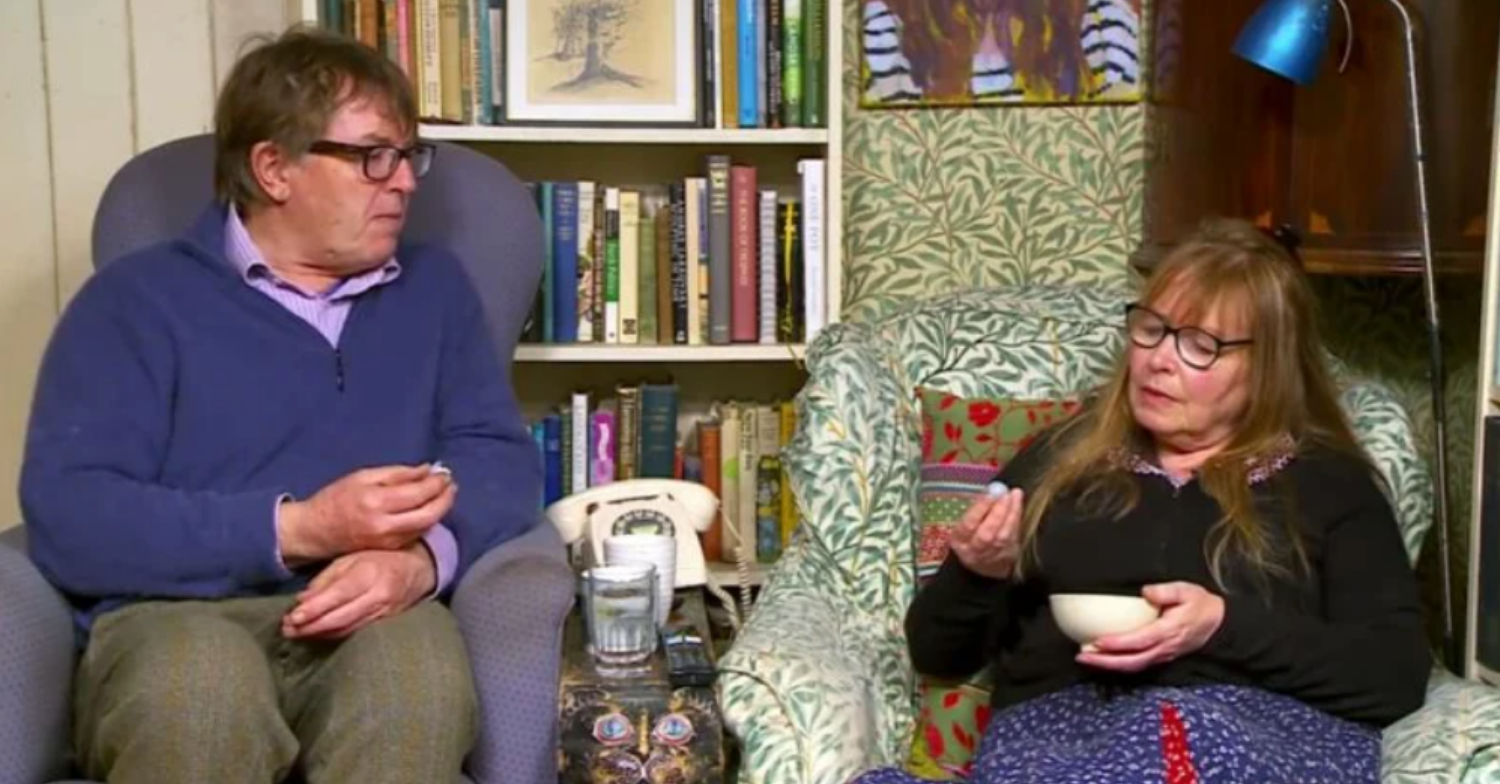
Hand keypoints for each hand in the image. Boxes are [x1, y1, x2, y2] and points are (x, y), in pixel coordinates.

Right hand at [278, 464, 455, 562]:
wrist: (315, 531)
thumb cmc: (337, 498)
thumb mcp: (363, 476)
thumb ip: (397, 474)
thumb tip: (427, 470)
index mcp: (377, 502)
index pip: (419, 493)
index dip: (437, 483)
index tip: (445, 473)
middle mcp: (386, 525)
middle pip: (430, 514)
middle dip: (446, 499)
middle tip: (451, 485)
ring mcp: (389, 541)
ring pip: (426, 525)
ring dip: (440, 508)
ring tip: (444, 492)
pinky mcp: (390, 549)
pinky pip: (417, 533)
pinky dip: (427, 519)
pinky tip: (429, 507)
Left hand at [281, 545, 436, 639]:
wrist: (420, 568)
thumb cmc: (382, 557)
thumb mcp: (354, 556)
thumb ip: (328, 577)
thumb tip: (302, 599)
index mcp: (369, 573)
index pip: (338, 595)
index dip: (314, 609)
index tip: (292, 617)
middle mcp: (378, 595)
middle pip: (340, 617)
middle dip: (311, 626)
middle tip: (287, 630)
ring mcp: (384, 611)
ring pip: (347, 628)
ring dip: (319, 633)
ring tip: (296, 634)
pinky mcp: (385, 622)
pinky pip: (356, 631)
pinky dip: (334, 634)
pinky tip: (318, 634)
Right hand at [948, 489, 1024, 579]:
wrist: (984, 566)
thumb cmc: (972, 537)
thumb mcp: (965, 527)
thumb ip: (976, 511)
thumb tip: (991, 491)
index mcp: (959, 541)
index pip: (968, 526)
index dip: (979, 510)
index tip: (989, 494)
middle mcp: (975, 550)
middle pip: (987, 533)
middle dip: (997, 512)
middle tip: (1004, 494)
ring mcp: (993, 555)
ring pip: (1003, 535)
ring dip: (1010, 513)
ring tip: (1014, 495)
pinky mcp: (1009, 555)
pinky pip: (1014, 536)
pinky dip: (1016, 518)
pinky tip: (1017, 503)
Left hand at [1076, 582, 1225, 672]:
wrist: (1219, 624)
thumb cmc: (1200, 605)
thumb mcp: (1187, 591)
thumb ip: (1166, 591)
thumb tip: (1146, 591)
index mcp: (1168, 631)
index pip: (1139, 641)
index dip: (1118, 644)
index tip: (1097, 641)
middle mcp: (1164, 648)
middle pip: (1132, 661)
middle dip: (1105, 661)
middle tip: (1081, 655)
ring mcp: (1162, 655)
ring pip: (1133, 666)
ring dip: (1108, 665)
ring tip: (1086, 658)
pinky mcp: (1160, 657)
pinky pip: (1137, 664)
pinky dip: (1118, 664)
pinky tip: (1103, 658)